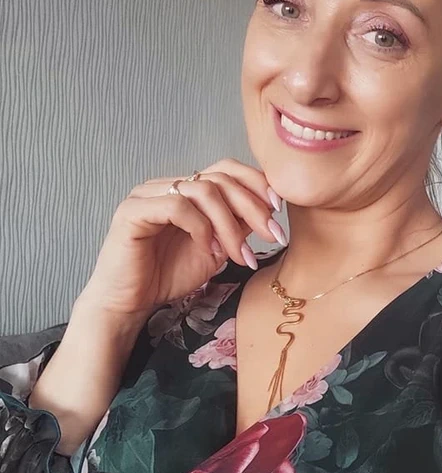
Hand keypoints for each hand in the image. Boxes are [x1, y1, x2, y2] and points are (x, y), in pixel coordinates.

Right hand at [76, 158, 285, 321]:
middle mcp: (168, 185)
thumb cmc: (170, 275)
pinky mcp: (132, 210)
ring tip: (237, 254)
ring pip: (203, 190)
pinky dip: (201, 227)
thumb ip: (237, 225)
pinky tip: (209, 249)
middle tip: (271, 235)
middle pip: (220, 177)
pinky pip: (177, 206)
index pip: (227, 169)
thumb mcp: (218, 248)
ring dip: (229, 224)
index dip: (256, 184)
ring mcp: (148, 193)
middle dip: (252, 207)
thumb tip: (269, 208)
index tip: (278, 210)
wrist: (132, 303)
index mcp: (187, 189)